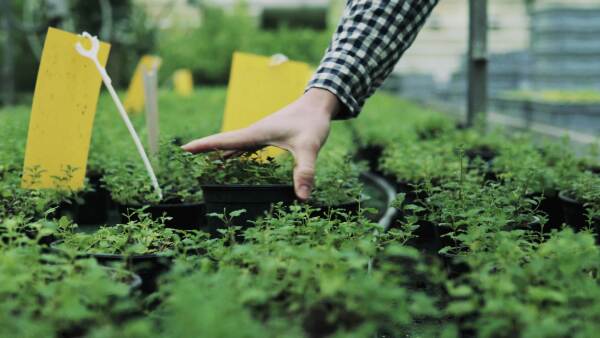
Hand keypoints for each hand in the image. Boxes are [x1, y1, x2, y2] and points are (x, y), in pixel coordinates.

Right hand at [182, 88, 340, 200]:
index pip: (225, 141)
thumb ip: (305, 171)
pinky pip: (244, 145)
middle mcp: (254, 132)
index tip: (184, 149)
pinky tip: (229, 159)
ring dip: (217, 151)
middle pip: (224, 142)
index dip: (204, 145)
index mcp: (257, 133)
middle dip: (204, 148)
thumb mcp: (309, 147)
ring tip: (201, 163)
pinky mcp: (268, 136)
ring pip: (233, 144)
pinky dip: (233, 152)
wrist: (319, 105)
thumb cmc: (313, 122)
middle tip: (184, 156)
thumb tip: (302, 198)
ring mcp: (260, 134)